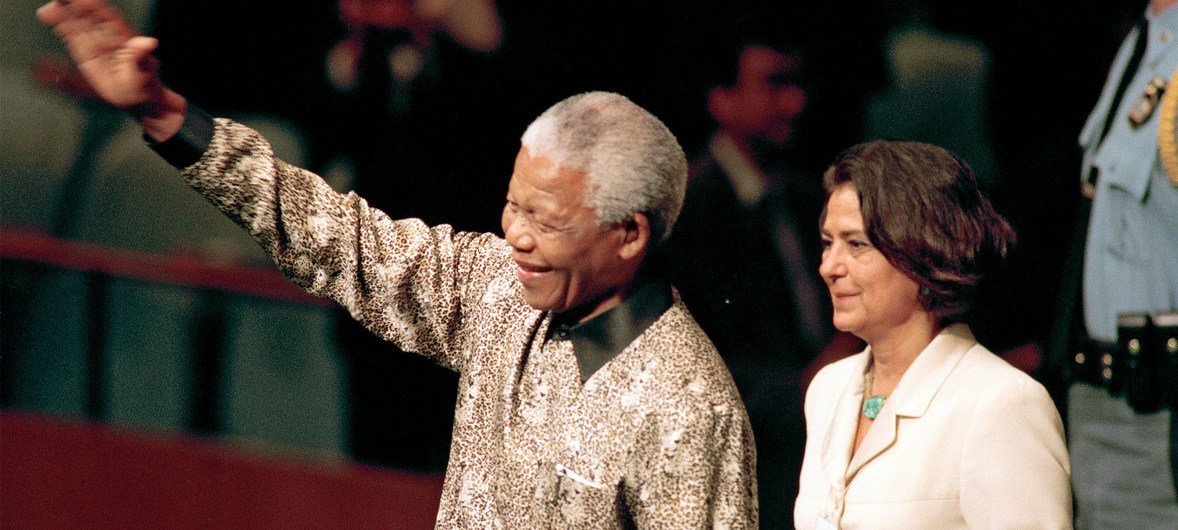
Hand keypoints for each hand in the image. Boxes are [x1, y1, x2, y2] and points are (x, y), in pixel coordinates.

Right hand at [37, 0, 185, 138]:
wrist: (138, 98)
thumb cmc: (144, 83)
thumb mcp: (143, 70)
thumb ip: (140, 55)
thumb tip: (149, 42)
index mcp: (122, 34)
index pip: (105, 13)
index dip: (92, 5)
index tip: (79, 0)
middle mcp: (106, 34)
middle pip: (87, 14)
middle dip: (73, 5)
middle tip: (58, 0)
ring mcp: (94, 42)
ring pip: (76, 23)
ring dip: (61, 15)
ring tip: (46, 11)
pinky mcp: (85, 53)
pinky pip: (70, 36)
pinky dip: (60, 27)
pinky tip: (48, 18)